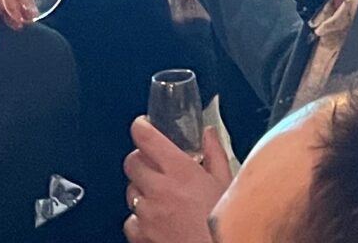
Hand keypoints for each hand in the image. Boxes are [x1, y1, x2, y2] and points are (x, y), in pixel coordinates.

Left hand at [124, 115, 230, 242]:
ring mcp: (147, 214)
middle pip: (132, 162)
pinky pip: (130, 220)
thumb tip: (208, 133)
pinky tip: (156, 219)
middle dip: (140, 159)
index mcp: (180, 171)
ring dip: (141, 189)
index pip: (146, 138)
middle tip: (153, 163)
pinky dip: (139, 219)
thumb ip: (215, 153)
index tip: (143, 125)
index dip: (141, 127)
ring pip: (130, 191)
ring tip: (161, 196)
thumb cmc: (223, 225)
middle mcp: (159, 190)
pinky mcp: (140, 235)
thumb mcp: (226, 184)